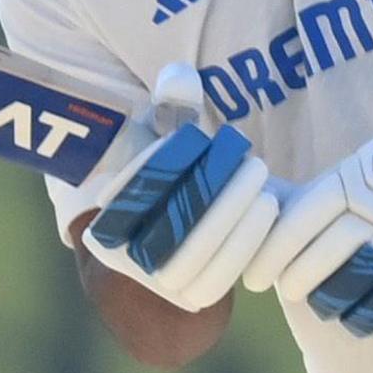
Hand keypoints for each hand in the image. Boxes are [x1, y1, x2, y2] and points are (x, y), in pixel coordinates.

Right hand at [76, 82, 278, 314]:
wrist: (178, 226)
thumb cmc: (173, 169)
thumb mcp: (166, 135)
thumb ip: (171, 104)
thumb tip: (179, 74)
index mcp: (105, 212)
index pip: (135, 191)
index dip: (165, 164)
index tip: (202, 138)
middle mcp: (120, 254)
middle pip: (169, 227)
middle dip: (216, 196)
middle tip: (255, 164)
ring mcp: (154, 281)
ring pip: (194, 259)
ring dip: (235, 225)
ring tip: (265, 190)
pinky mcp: (189, 297)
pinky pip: (216, 282)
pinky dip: (242, 250)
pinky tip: (266, 217)